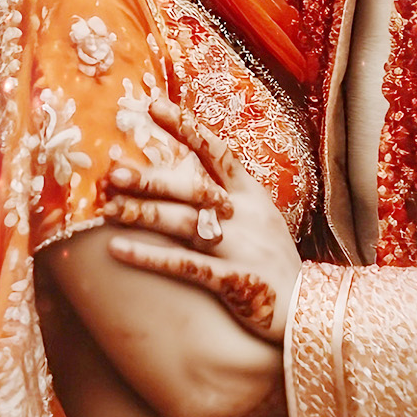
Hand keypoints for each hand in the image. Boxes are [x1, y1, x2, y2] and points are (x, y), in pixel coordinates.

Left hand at [106, 103, 300, 343]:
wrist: (309, 310)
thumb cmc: (271, 260)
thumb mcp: (258, 218)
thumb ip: (226, 196)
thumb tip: (180, 170)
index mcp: (252, 195)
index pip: (218, 151)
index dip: (186, 127)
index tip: (152, 106)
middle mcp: (247, 216)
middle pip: (194, 188)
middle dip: (152, 179)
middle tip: (114, 171)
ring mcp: (242, 248)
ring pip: (185, 224)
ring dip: (143, 215)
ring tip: (108, 210)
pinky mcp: (234, 282)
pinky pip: (186, 266)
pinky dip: (151, 257)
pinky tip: (119, 250)